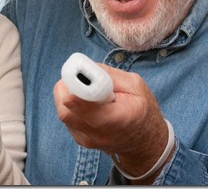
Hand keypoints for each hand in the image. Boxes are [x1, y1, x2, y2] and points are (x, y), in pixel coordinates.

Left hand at [53, 65, 171, 182]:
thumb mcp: (136, 86)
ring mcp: (87, 140)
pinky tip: (86, 102)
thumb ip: (110, 76)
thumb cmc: (141, 110)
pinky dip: (71, 104)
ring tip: (88, 91)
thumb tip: (84, 67)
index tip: (71, 80)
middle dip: (66, 88)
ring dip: (69, 95)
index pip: (91, 113)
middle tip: (77, 77)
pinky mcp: (79, 139)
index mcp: (120, 120)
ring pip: (63, 112)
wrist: (143, 142)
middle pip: (67, 112)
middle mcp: (100, 135)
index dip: (78, 96)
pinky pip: (66, 116)